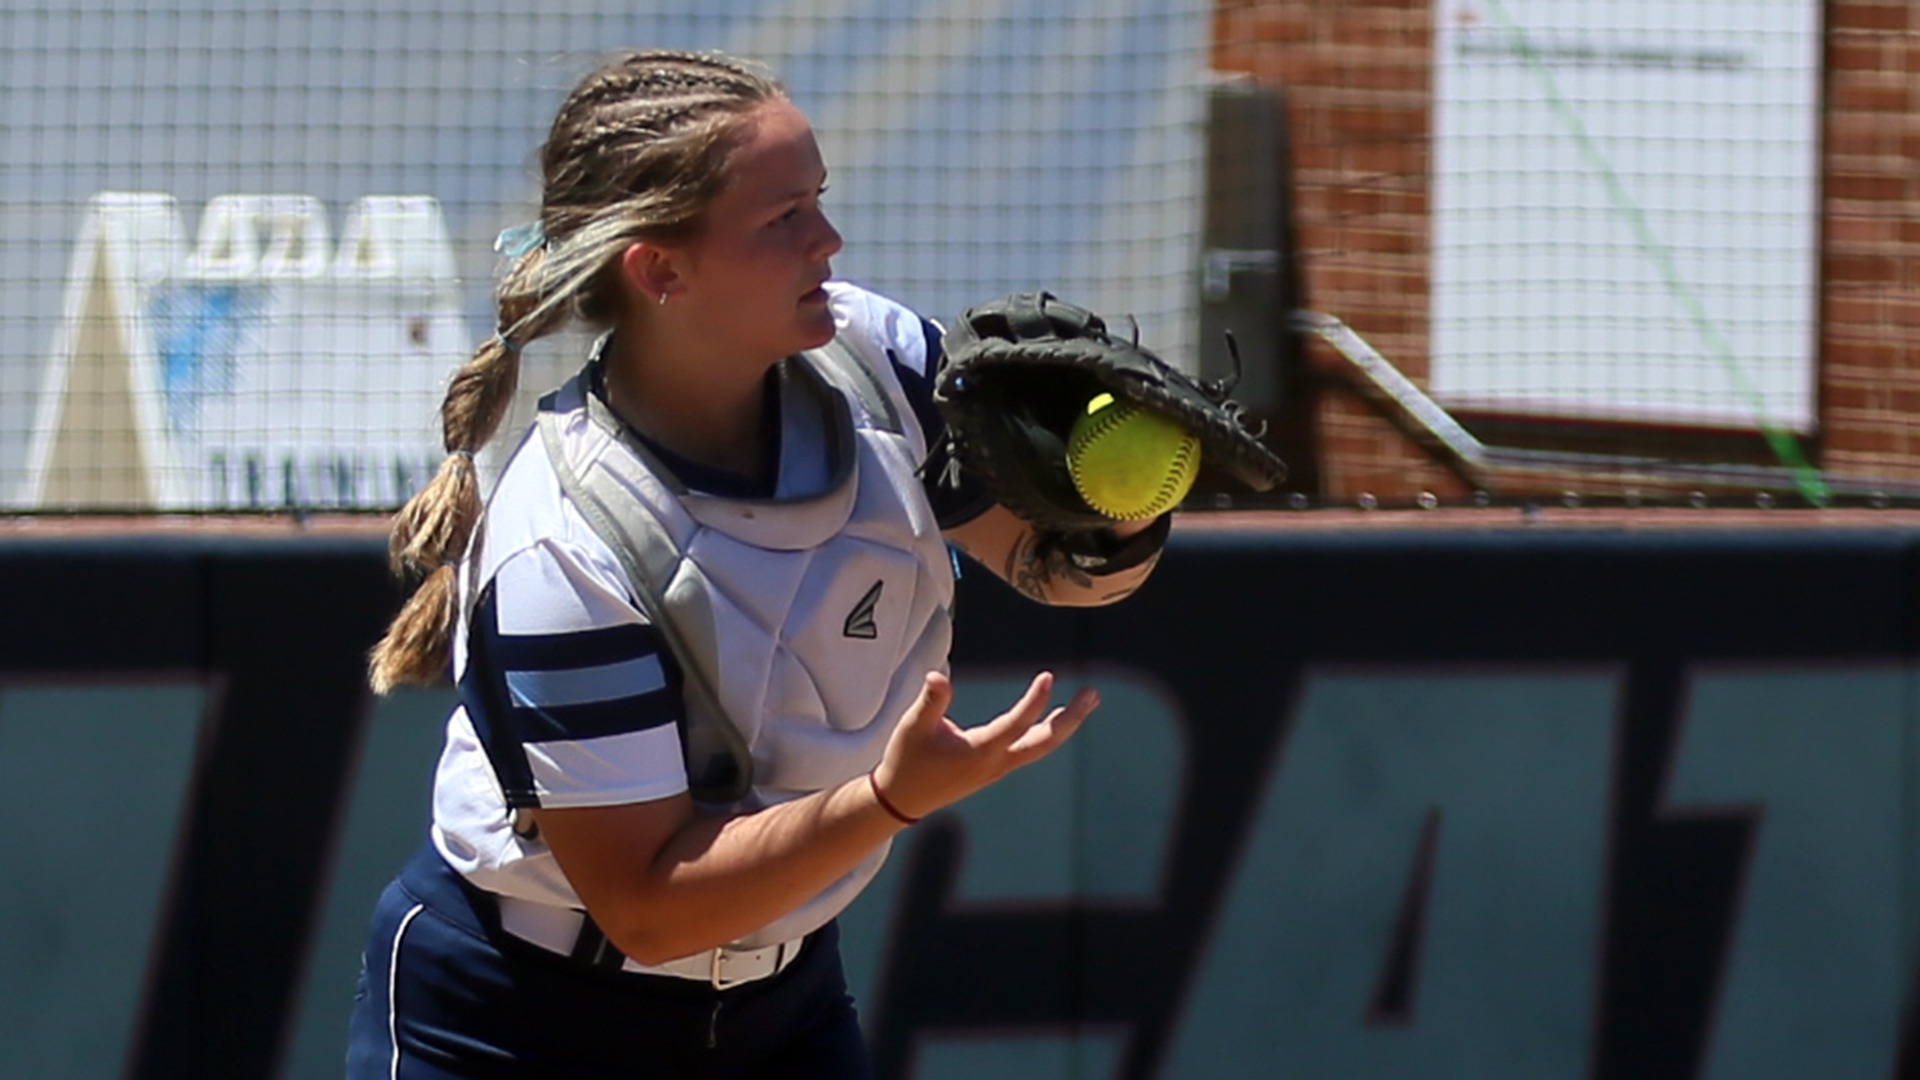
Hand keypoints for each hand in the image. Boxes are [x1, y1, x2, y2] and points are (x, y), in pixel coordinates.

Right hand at [870, 671, 1096, 821]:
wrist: (902, 800)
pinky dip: (1049, 732)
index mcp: (979, 753)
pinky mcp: (995, 769)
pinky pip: (1031, 749)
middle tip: (1093, 694)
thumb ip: (930, 702)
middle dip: (1071, 719)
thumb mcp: (913, 727)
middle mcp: (996, 763)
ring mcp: (998, 769)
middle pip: (1044, 742)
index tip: (1049, 677)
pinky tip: (1058, 718)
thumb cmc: (907, 760)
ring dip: (1065, 724)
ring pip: (1041, 747)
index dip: (1034, 701)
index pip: (1016, 725)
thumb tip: (938, 677)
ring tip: (1087, 700)